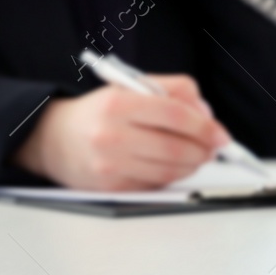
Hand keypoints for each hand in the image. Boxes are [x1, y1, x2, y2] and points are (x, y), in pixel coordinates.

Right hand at [14, 75, 230, 190]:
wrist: (54, 139)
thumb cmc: (99, 112)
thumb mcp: (130, 86)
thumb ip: (172, 90)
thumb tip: (207, 114)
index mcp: (118, 102)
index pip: (175, 114)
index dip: (205, 126)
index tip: (221, 133)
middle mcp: (111, 134)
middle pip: (176, 147)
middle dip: (204, 149)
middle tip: (214, 147)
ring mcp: (110, 165)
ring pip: (169, 170)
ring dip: (192, 165)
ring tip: (197, 156)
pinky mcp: (111, 188)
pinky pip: (155, 185)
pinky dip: (172, 176)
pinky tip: (174, 166)